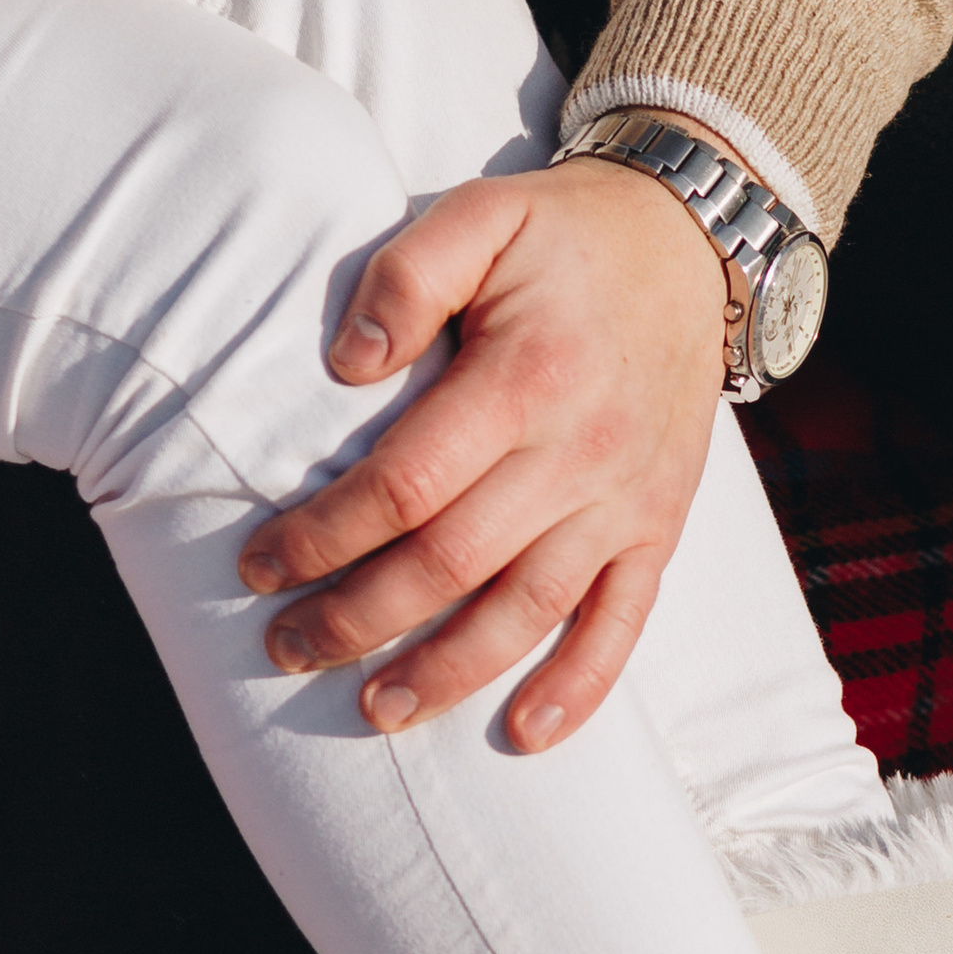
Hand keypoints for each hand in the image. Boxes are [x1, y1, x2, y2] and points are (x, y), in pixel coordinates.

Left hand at [238, 160, 732, 751]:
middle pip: (452, 563)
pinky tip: (522, 736)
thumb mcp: (481, 217)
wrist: (693, 245)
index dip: (323, 536)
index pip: (403, 486)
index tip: (259, 564)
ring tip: (373, 709)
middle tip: (286, 648)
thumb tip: (345, 368)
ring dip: (446, 672)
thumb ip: (405, 278)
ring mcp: (626, 501)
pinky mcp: (659, 526)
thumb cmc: (566, 236)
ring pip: (528, 611)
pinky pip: (623, 623)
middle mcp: (580, 453)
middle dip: (358, 617)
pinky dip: (578, 688)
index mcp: (525, 378)